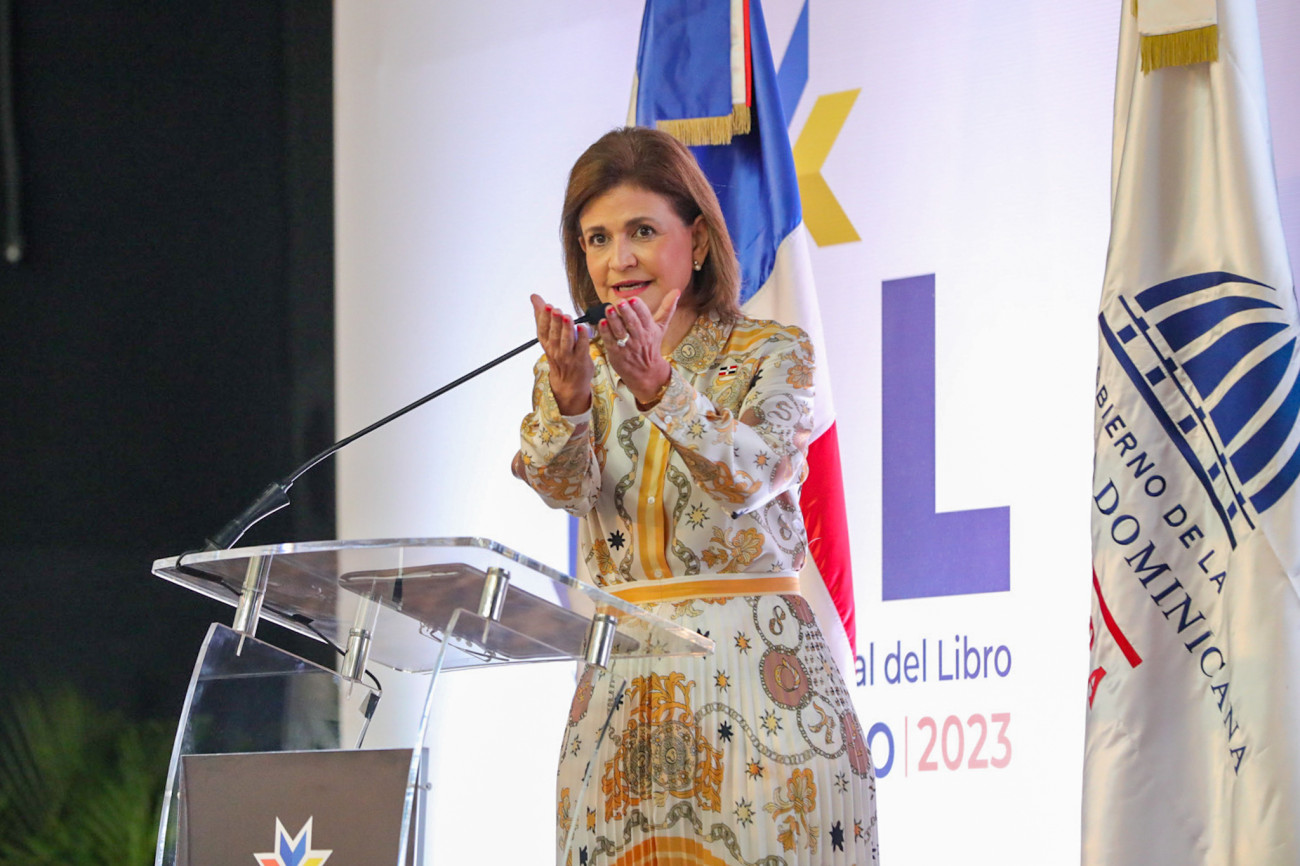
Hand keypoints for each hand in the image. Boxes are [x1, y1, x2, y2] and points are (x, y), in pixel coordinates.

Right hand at [531, 294, 592, 414]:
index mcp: (547, 343)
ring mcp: (568, 356)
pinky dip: (583, 338)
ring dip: (566, 329)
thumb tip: (535, 297)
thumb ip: (542, 316)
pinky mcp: (581, 360)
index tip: (546, 306)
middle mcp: (556, 350)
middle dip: (554, 322)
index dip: (544, 318)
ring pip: (566, 342)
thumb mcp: (548, 338)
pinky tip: (583, 327)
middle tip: (556, 310)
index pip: (543, 330)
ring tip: (567, 317)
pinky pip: (582, 348)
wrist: (568, 384)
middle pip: (554, 335)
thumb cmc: (559, 356)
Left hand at [599, 291, 678, 404]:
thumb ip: (667, 309)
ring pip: (620, 331)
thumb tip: (677, 291)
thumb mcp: (661, 328)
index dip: (639, 307)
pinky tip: (602, 323)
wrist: (646, 372)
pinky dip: (606, 332)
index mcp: (650, 329)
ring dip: (614, 319)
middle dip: (626, 312)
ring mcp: (627, 346)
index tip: (633, 299)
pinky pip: (610, 341)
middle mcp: (639, 337)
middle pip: (632, 323)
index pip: (645, 316)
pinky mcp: (616, 352)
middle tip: (620, 302)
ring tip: (608, 309)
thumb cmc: (651, 346)